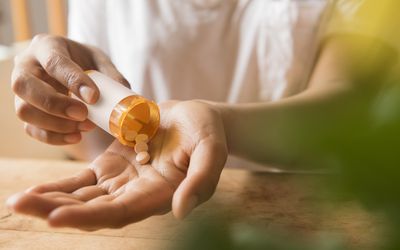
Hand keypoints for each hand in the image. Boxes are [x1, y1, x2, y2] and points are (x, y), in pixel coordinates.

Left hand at [7, 101, 227, 229]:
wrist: (195, 120)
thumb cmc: (207, 134)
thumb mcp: (211, 151)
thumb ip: (201, 180)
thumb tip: (180, 211)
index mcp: (158, 196)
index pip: (120, 213)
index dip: (89, 217)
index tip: (55, 217)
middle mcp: (135, 195)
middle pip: (92, 209)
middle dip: (56, 210)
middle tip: (19, 205)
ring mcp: (121, 181)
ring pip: (82, 197)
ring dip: (50, 200)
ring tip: (18, 200)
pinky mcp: (111, 166)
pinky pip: (81, 181)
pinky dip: (59, 187)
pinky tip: (35, 190)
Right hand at [11, 34, 128, 144]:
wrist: (71, 71)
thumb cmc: (84, 61)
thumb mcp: (100, 60)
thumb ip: (111, 75)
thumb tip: (123, 95)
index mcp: (46, 46)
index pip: (54, 62)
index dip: (73, 81)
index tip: (94, 97)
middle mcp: (26, 66)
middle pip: (24, 85)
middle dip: (55, 104)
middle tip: (83, 114)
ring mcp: (22, 91)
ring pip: (24, 110)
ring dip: (56, 124)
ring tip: (86, 126)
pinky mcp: (26, 111)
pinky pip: (31, 129)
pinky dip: (54, 137)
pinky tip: (77, 136)